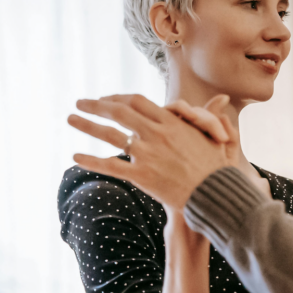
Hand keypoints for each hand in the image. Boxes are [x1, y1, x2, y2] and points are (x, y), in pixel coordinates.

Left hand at [68, 94, 237, 208]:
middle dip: (97, 105)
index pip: (137, 101)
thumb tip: (222, 99)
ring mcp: (148, 154)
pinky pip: (110, 166)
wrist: (215, 194)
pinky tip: (75, 156)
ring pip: (110, 135)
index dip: (118, 98)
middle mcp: (157, 134)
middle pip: (120, 112)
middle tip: (80, 102)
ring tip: (70, 118)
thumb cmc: (217, 167)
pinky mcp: (142, 176)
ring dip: (87, 125)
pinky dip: (91, 160)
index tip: (106, 99)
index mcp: (171, 122)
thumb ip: (211, 115)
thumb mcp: (215, 136)